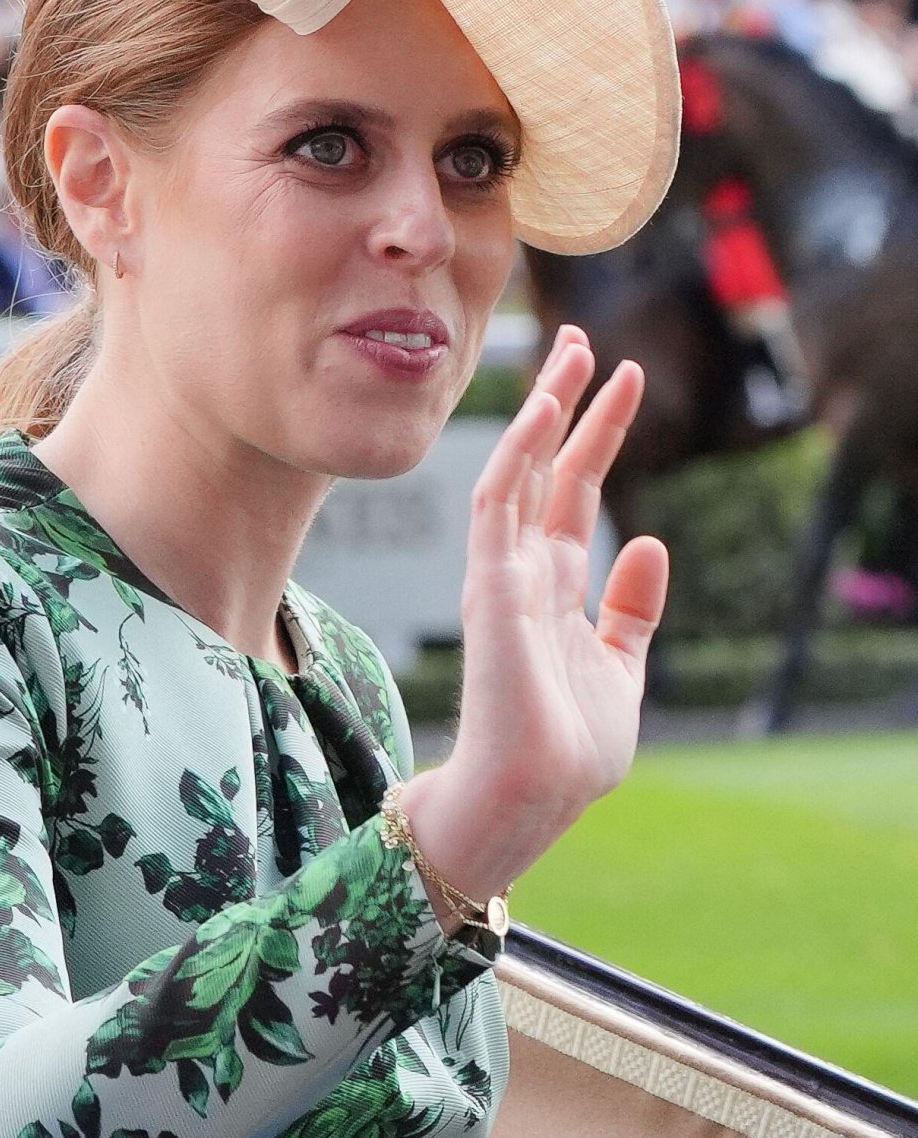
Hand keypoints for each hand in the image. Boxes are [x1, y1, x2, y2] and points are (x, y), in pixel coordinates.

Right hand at [397, 325, 668, 912]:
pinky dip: (522, 452)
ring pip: (521, 467)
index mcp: (552, 588)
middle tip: (582, 337)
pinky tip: (548, 408)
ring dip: (548, 408)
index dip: (598, 433)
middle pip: (546, 466)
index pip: (574, 491)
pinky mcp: (490, 585)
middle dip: (567, 401)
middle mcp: (522, 569)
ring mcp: (502, 573)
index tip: (621, 377)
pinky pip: (500, 503)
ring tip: (575, 348)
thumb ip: (630, 611)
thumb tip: (648, 539)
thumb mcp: (620, 672)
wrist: (528, 800)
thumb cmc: (567, 751)